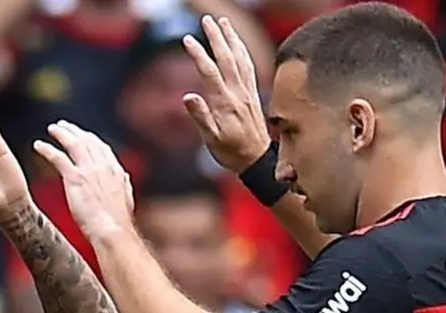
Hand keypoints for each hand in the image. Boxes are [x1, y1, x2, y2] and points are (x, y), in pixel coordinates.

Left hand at [33, 120, 132, 240]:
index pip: (102, 148)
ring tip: (52, 129)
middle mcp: (103, 165)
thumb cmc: (118, 223)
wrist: (113, 230)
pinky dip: (47, 149)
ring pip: (73, 144)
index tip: (83, 135)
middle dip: (75, 131)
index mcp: (116, 171)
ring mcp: (89, 170)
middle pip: (88, 141)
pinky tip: (38, 146)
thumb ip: (123, 185)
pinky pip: (58, 157)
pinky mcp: (75, 177)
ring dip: (62, 134)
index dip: (91, 139)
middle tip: (64, 125)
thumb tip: (124, 177)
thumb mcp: (125, 198)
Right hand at [181, 15, 271, 172]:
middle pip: (227, 58)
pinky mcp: (253, 93)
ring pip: (240, 58)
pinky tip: (236, 42)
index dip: (198, 55)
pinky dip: (242, 50)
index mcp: (225, 103)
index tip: (187, 40)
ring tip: (223, 22)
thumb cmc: (230, 152)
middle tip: (206, 20)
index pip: (210, 72)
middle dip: (216, 37)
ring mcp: (247, 91)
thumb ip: (200, 117)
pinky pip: (248, 66)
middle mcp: (238, 93)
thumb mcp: (211, 140)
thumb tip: (188, 96)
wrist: (257, 159)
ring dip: (231, 38)